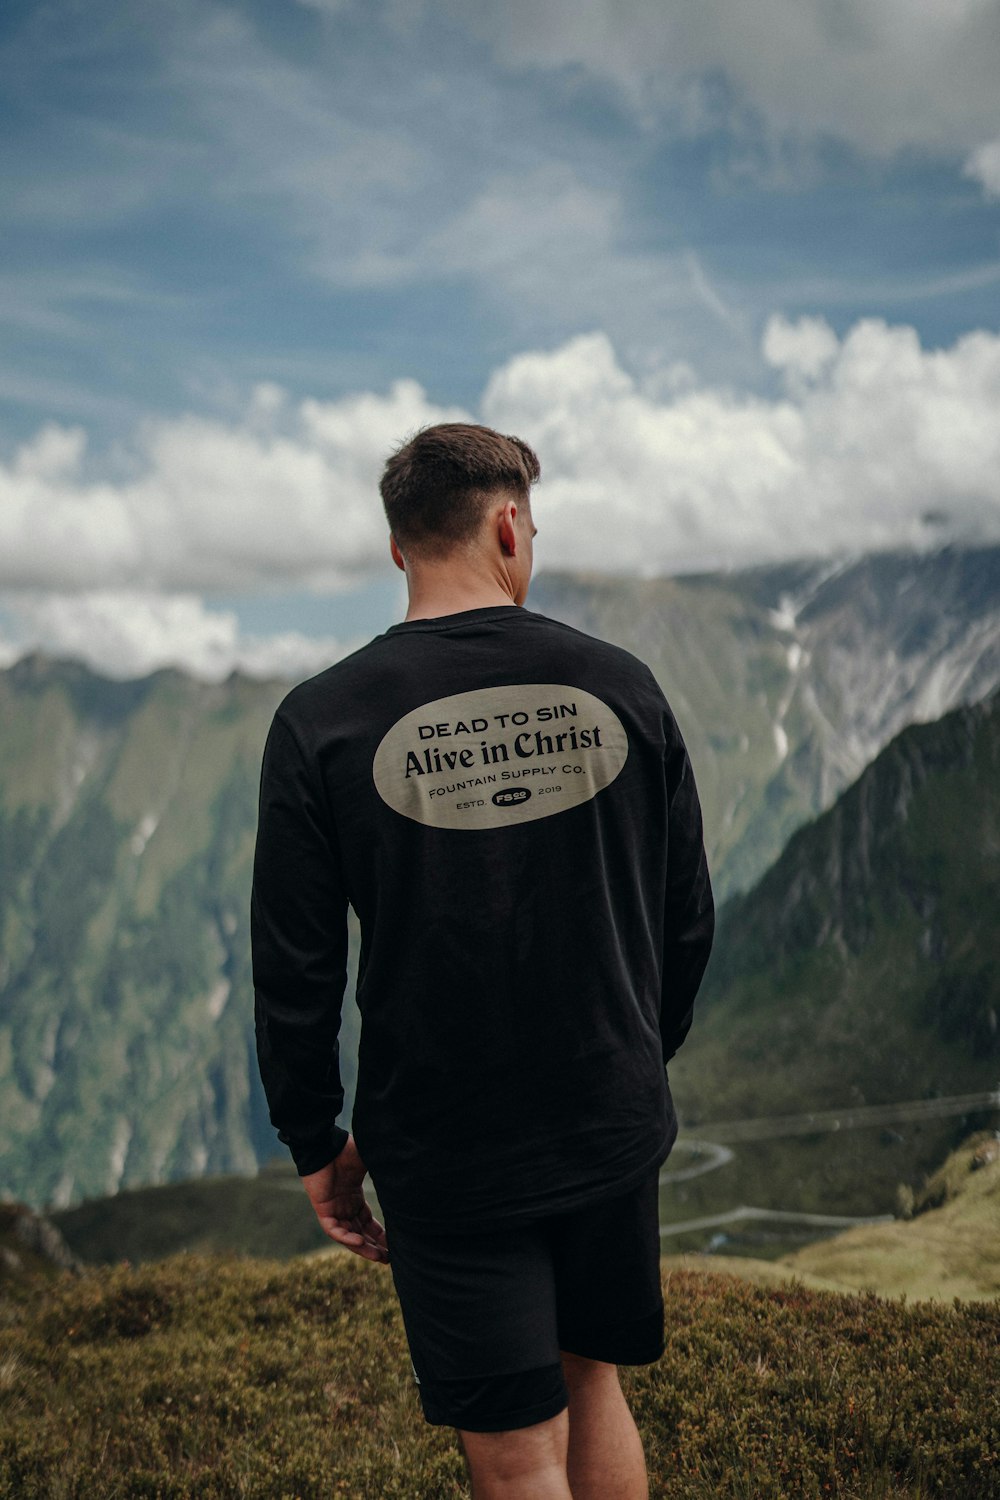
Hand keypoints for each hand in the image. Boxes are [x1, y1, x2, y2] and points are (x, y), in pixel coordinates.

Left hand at [300, 1136, 388, 1263]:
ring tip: (380, 1257)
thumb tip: (410, 1168)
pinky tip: (360, 1242)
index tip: (394, 1246)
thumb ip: (386, 1171)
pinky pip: (334, 1230)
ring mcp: (333, 1209)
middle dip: (375, 1247)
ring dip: (363, 1247)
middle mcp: (344, 1206)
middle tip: (390, 1259)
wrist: (326, 1144)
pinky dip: (346, 1238)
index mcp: (354, 1197)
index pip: (368, 1223)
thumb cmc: (347, 1150)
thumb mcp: (372, 1162)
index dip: (380, 1235)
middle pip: (360, 1233)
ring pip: (349, 1236)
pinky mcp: (323, 1209)